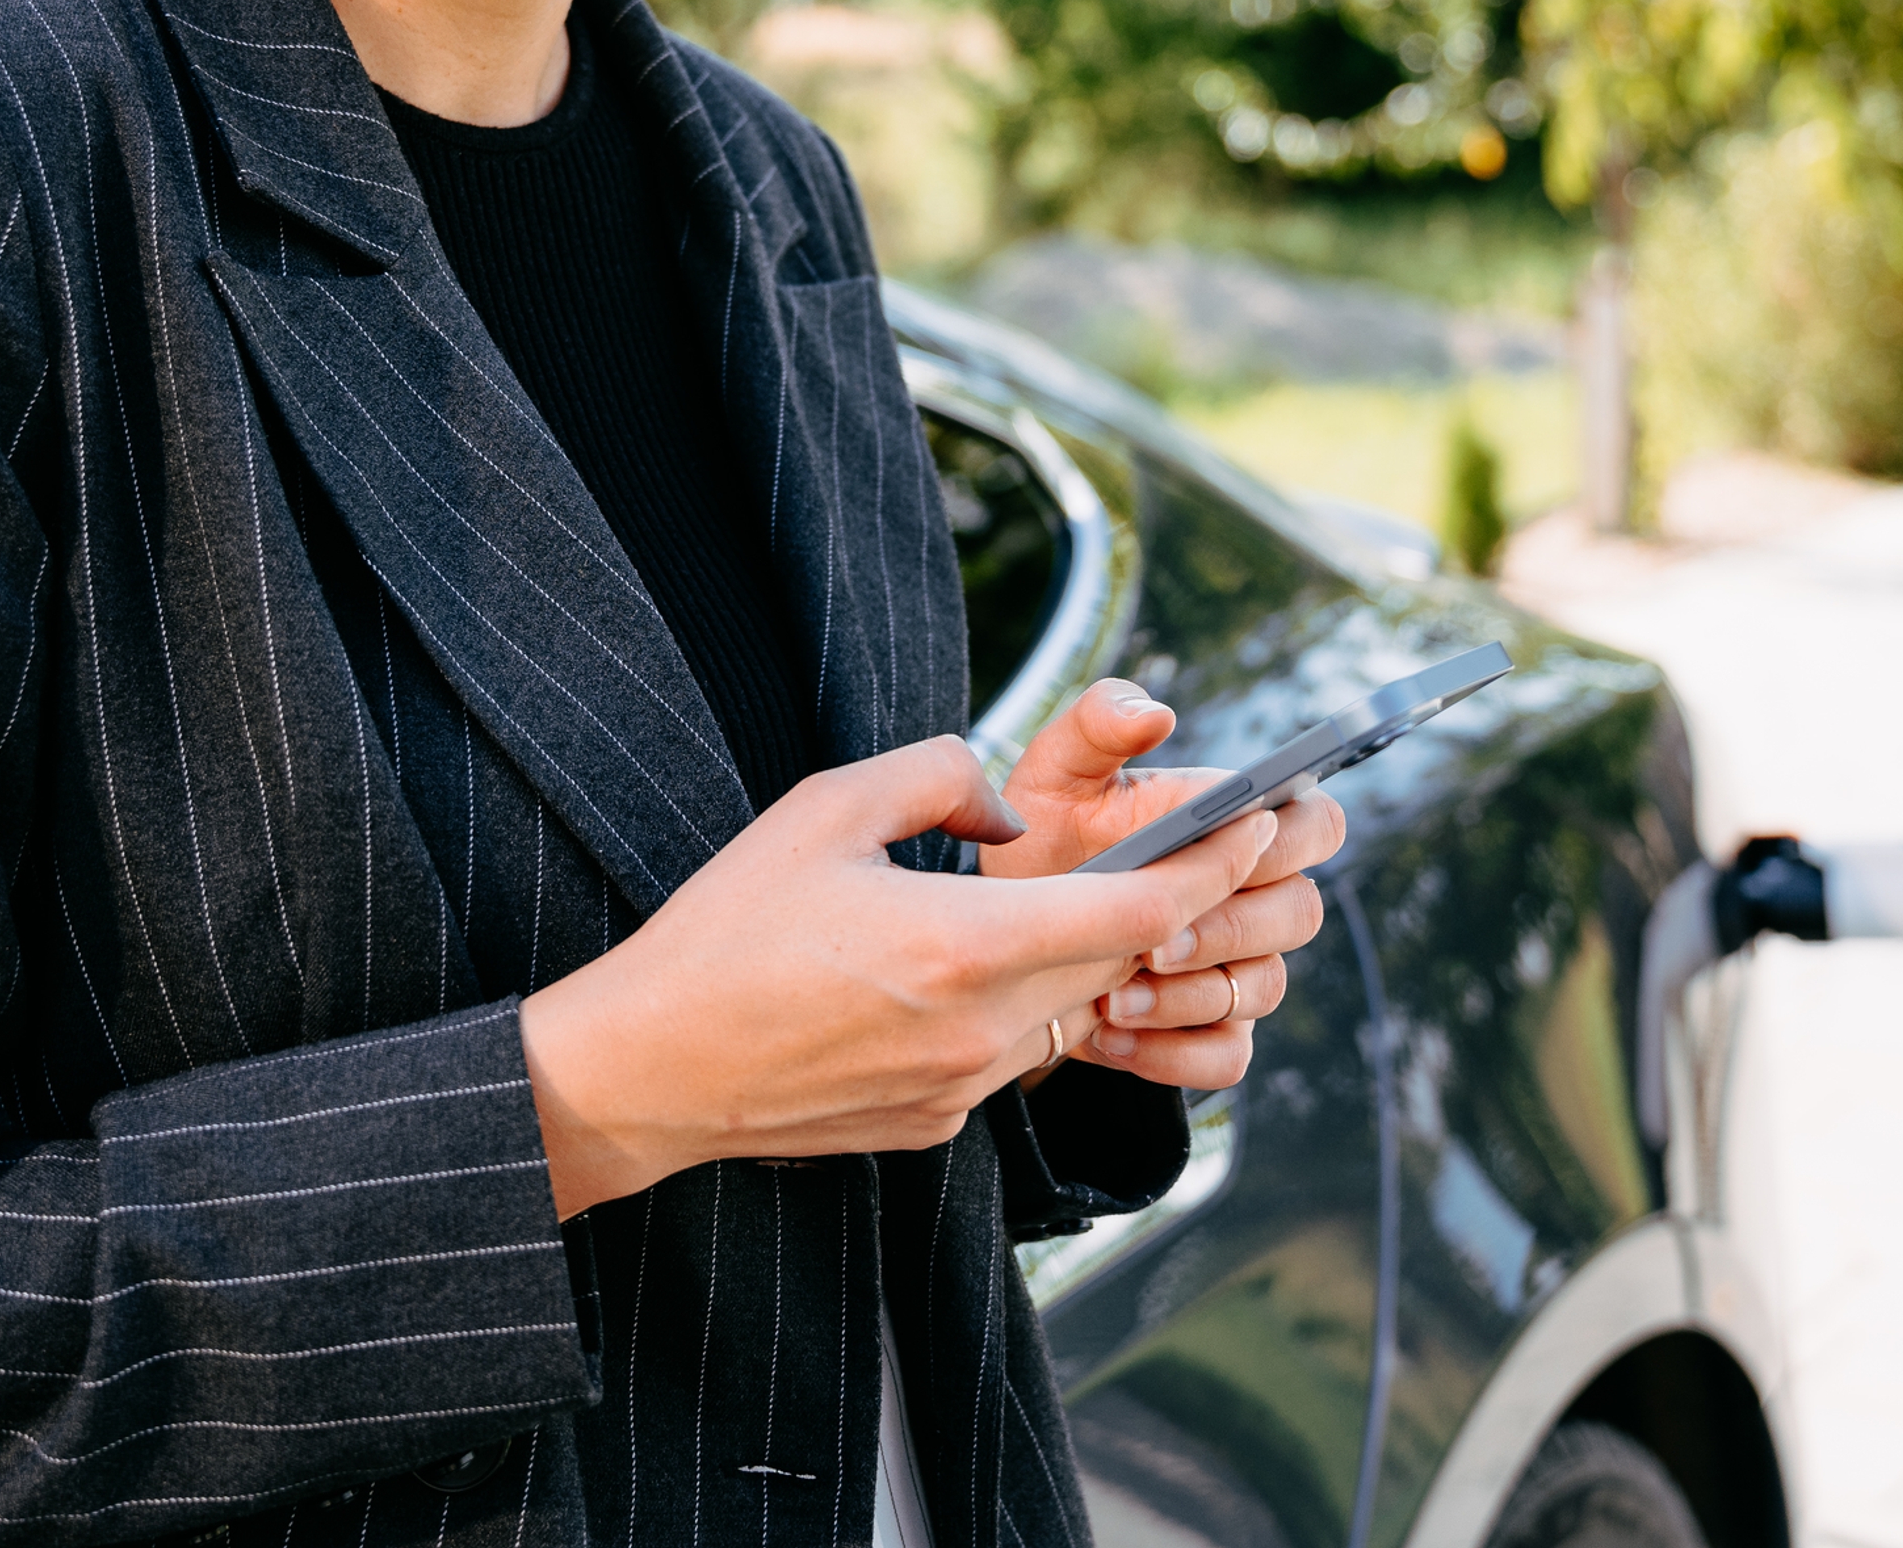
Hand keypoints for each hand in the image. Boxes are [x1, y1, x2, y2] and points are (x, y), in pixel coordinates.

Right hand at [517, 734, 1283, 1217]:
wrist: (647, 1071)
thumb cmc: (724, 932)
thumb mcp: (824, 809)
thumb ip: (938, 777)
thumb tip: (1002, 805)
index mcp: (964, 943)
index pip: (1140, 912)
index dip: (1213, 867)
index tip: (1254, 825)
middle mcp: (981, 1029)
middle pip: (1120, 964)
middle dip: (1166, 906)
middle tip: (1198, 849)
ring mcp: (962, 1089)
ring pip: (1066, 1012)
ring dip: (1085, 959)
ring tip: (1072, 901)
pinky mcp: (934, 1126)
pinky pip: (1008, 1054)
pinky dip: (1015, 1007)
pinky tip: (959, 972)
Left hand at [979, 679, 1346, 1093]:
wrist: (1004, 933)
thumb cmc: (1045, 838)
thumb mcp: (1054, 774)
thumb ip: (1098, 724)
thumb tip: (1156, 714)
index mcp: (1237, 826)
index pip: (1317, 823)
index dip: (1289, 841)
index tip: (1228, 848)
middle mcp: (1254, 896)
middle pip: (1301, 913)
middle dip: (1226, 930)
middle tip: (1151, 944)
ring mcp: (1239, 967)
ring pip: (1262, 990)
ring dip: (1189, 997)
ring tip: (1112, 997)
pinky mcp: (1212, 1031)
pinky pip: (1228, 1057)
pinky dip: (1172, 1053)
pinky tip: (1112, 1038)